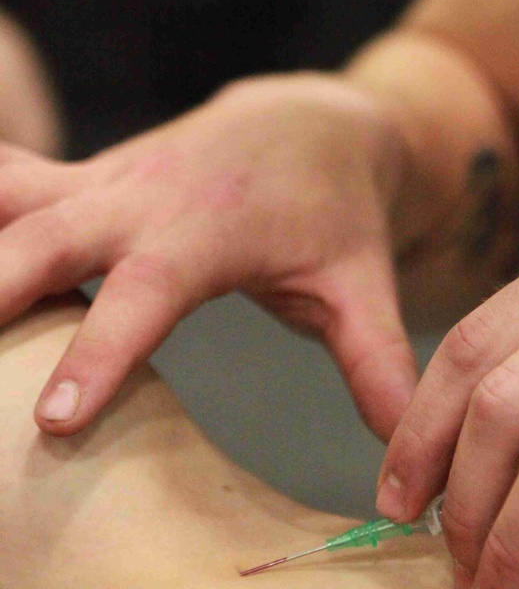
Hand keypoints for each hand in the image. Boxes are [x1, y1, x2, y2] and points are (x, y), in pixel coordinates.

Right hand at [0, 74, 417, 438]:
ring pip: (9, 205)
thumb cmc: (336, 214)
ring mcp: (100, 182)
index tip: (52, 420)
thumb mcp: (361, 285)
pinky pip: (6, 182)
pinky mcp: (77, 181)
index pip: (146, 295)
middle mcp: (143, 198)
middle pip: (44, 241)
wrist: (310, 121)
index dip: (99, 352)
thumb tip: (408, 467)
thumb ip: (376, 368)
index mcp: (209, 231)